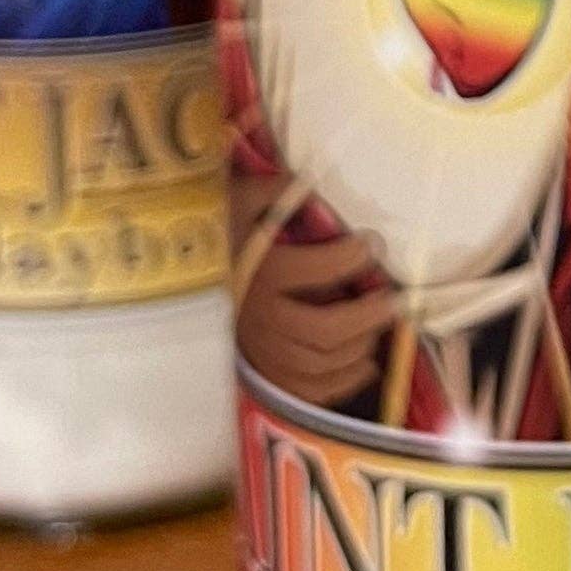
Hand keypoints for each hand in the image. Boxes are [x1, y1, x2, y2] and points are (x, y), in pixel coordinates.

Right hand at [234, 173, 393, 407]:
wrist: (176, 278)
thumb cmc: (217, 232)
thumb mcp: (238, 200)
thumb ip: (275, 190)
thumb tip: (310, 181)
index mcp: (259, 274)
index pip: (316, 270)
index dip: (351, 258)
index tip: (373, 243)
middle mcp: (260, 318)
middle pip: (324, 331)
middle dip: (367, 317)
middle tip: (394, 300)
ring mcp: (260, 350)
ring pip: (318, 364)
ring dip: (358, 348)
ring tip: (380, 326)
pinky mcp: (261, 369)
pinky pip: (304, 389)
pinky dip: (339, 384)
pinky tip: (364, 365)